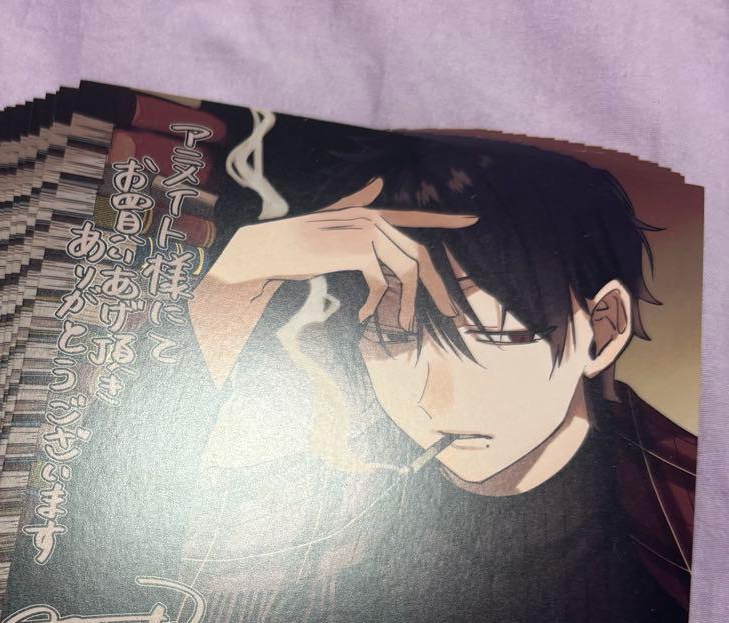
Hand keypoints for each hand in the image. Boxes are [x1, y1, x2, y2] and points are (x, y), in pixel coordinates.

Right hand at [207, 178, 476, 326]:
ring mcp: (366, 233)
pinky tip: (363, 315)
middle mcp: (372, 219)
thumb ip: (355, 203)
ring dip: (407, 302)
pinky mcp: (358, 250)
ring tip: (401, 323)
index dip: (444, 219)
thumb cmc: (292, 241)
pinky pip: (380, 282)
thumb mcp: (329, 223)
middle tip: (451, 313)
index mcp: (368, 213)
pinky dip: (375, 303)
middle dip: (438, 286)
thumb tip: (378, 183)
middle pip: (418, 252)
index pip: (414, 215)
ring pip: (405, 270)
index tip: (472, 220)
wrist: (266, 248)